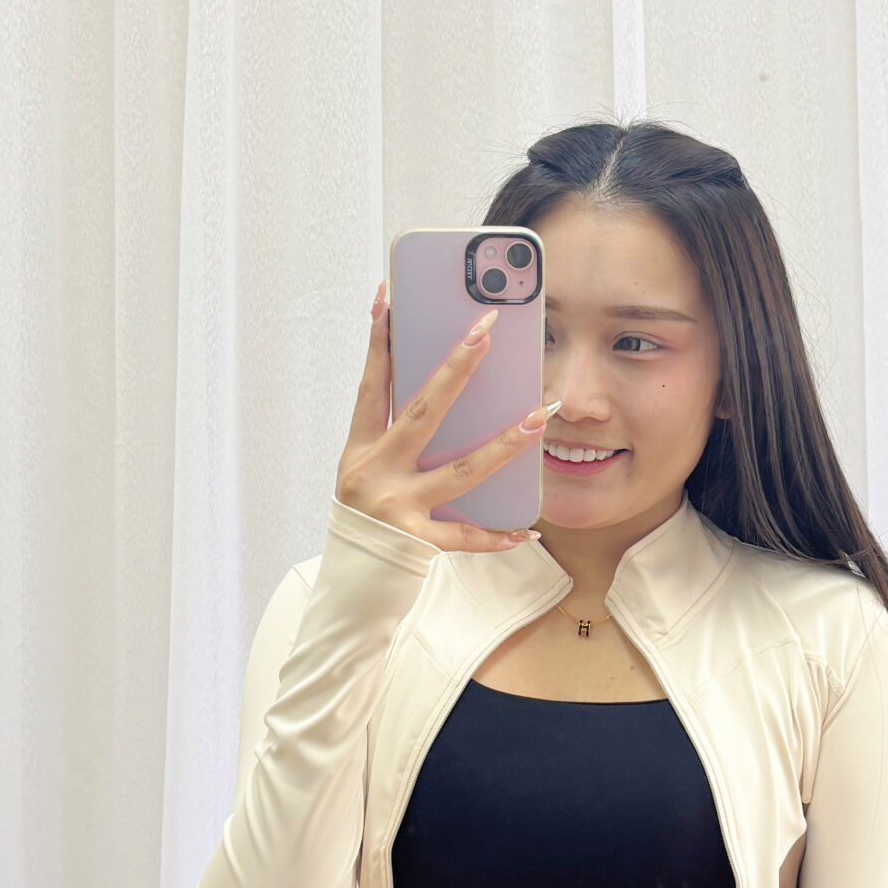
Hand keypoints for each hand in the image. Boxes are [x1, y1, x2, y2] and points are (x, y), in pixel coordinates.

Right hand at [335, 279, 553, 552]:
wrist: (348, 588)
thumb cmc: (365, 522)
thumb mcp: (366, 473)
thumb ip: (396, 438)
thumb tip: (443, 393)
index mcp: (359, 450)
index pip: (372, 385)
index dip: (379, 342)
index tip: (389, 298)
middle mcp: (373, 473)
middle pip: (422, 411)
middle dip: (456, 368)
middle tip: (486, 331)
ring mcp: (395, 507)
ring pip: (460, 470)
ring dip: (505, 443)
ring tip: (539, 416)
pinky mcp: (415, 542)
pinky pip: (465, 535)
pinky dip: (497, 535)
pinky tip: (528, 530)